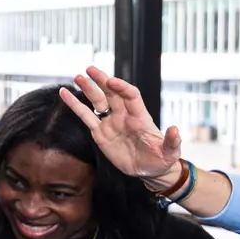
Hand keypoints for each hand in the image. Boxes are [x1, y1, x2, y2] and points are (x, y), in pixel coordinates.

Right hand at [61, 67, 184, 190]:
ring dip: (88, 89)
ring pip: (98, 101)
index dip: (122, 87)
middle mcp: (125, 116)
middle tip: (90, 69)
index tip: (111, 81)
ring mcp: (111, 123)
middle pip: (112, 93)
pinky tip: (64, 94)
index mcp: (141, 117)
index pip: (131, 96)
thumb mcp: (170, 152)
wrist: (149, 170)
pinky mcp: (100, 133)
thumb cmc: (162, 159)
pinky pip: (86, 116)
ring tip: (77, 77)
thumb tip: (175, 129)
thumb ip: (172, 141)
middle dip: (102, 80)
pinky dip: (75, 105)